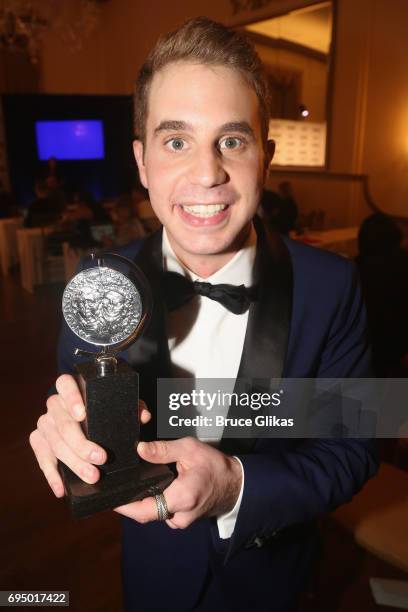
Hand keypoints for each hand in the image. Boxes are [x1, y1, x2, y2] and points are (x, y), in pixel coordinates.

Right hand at [29, 374, 150, 497]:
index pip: (65, 384)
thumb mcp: (119, 403)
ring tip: (92, 475)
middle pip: (63, 423)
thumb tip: (143, 416)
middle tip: (100, 458)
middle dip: (81, 443)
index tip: (83, 415)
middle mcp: (55, 404)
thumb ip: (133, 406)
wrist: (83, 415)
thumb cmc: (104, 407)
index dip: (71, 399)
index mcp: (71, 387)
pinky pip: (42, 458)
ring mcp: (45, 422)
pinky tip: (62, 487)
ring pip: (54, 443)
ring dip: (73, 462)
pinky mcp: (39, 440)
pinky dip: (52, 475)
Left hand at [114, 437, 241, 528]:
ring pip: (154, 512)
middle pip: (145, 512)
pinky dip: (154, 501)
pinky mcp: (182, 518)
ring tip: (130, 483)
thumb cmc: (214, 465)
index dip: (124, 507)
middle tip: (116, 486)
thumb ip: (163, 450)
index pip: (143, 509)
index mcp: (180, 498)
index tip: (108, 498)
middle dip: (130, 501)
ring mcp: (181, 520)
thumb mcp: (190, 449)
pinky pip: (162, 512)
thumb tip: (139, 449)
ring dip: (143, 500)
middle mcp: (179, 515)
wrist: (235, 483)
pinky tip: (149, 487)